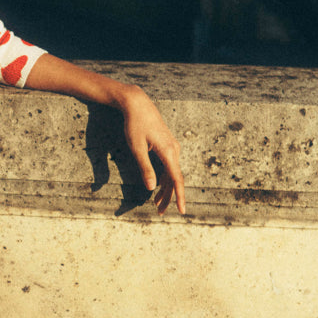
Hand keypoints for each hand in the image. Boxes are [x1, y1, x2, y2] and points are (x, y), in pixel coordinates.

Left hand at [114, 83, 185, 214]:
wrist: (138, 104)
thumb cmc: (135, 125)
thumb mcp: (137, 148)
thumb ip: (145, 168)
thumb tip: (152, 187)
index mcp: (168, 152)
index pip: (177, 180)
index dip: (180, 197)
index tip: (182, 211)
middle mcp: (174, 150)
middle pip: (174, 179)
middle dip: (168, 197)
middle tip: (160, 213)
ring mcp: (171, 147)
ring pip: (171, 173)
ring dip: (165, 189)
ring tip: (157, 204)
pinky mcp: (167, 145)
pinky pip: (168, 166)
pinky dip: (163, 178)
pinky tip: (158, 187)